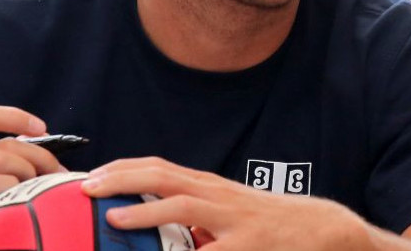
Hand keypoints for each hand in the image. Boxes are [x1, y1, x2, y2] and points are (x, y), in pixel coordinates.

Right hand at [0, 106, 63, 250]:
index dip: (14, 117)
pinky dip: (15, 189)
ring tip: (38, 190)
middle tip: (56, 172)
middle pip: (2, 145)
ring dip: (29, 173)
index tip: (41, 128)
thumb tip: (44, 137)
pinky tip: (21, 204)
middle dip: (38, 156)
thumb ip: (5, 157)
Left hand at [80, 157, 370, 249]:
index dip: (124, 168)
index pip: (159, 168)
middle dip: (123, 178)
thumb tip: (148, 226)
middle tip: (88, 187)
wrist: (322, 230)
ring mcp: (234, 219)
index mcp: (209, 187)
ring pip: (184, 205)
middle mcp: (218, 196)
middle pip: (164, 176)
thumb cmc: (268, 224)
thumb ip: (193, 217)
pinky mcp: (248, 247)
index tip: (93, 175)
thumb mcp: (228, 213)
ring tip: (114, 218)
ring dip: (145, 210)